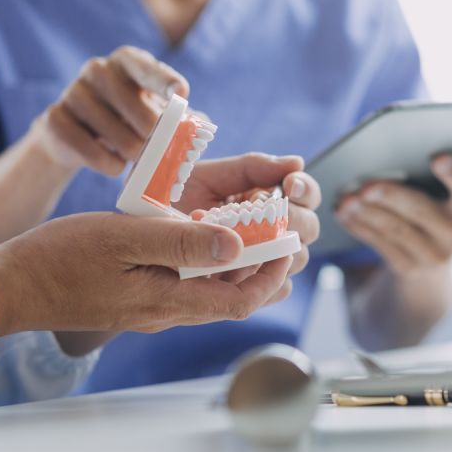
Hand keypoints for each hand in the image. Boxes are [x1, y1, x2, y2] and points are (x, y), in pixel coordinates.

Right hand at [0, 212, 292, 339]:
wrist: (13, 286)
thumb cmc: (61, 258)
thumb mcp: (124, 238)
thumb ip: (182, 244)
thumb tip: (236, 245)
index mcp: (168, 301)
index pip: (241, 300)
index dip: (271, 274)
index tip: (286, 241)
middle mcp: (165, 313)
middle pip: (233, 301)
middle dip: (262, 271)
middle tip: (275, 233)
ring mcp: (150, 310)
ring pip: (211, 295)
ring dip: (235, 268)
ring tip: (247, 229)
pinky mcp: (137, 301)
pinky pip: (185, 289)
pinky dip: (205, 267)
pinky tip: (200, 239)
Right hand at [27, 46, 188, 176]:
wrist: (73, 136)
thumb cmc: (125, 119)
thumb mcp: (152, 111)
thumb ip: (177, 115)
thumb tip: (202, 123)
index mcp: (126, 62)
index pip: (144, 66)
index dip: (163, 80)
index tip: (180, 93)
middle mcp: (97, 70)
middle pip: (135, 107)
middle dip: (152, 135)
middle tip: (156, 148)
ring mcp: (72, 92)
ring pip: (115, 134)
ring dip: (131, 153)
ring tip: (132, 155)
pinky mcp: (54, 119)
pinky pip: (90, 151)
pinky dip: (109, 165)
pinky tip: (114, 165)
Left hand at [176, 153, 321, 278]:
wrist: (142, 230)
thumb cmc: (177, 196)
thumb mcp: (210, 176)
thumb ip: (251, 168)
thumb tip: (296, 162)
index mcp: (269, 197)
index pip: (306, 193)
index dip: (304, 188)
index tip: (289, 184)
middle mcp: (274, 228)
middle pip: (308, 229)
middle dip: (294, 219)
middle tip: (271, 214)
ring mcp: (263, 259)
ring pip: (296, 259)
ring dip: (278, 248)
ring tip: (242, 239)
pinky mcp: (249, 285)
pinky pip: (275, 288)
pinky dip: (265, 279)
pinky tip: (239, 267)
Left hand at [336, 154, 451, 274]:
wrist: (431, 250)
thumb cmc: (442, 199)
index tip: (437, 158)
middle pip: (424, 212)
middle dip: (394, 196)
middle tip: (367, 183)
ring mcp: (435, 256)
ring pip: (398, 230)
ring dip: (368, 212)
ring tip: (346, 196)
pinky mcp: (409, 269)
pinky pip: (381, 246)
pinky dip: (360, 226)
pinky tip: (343, 212)